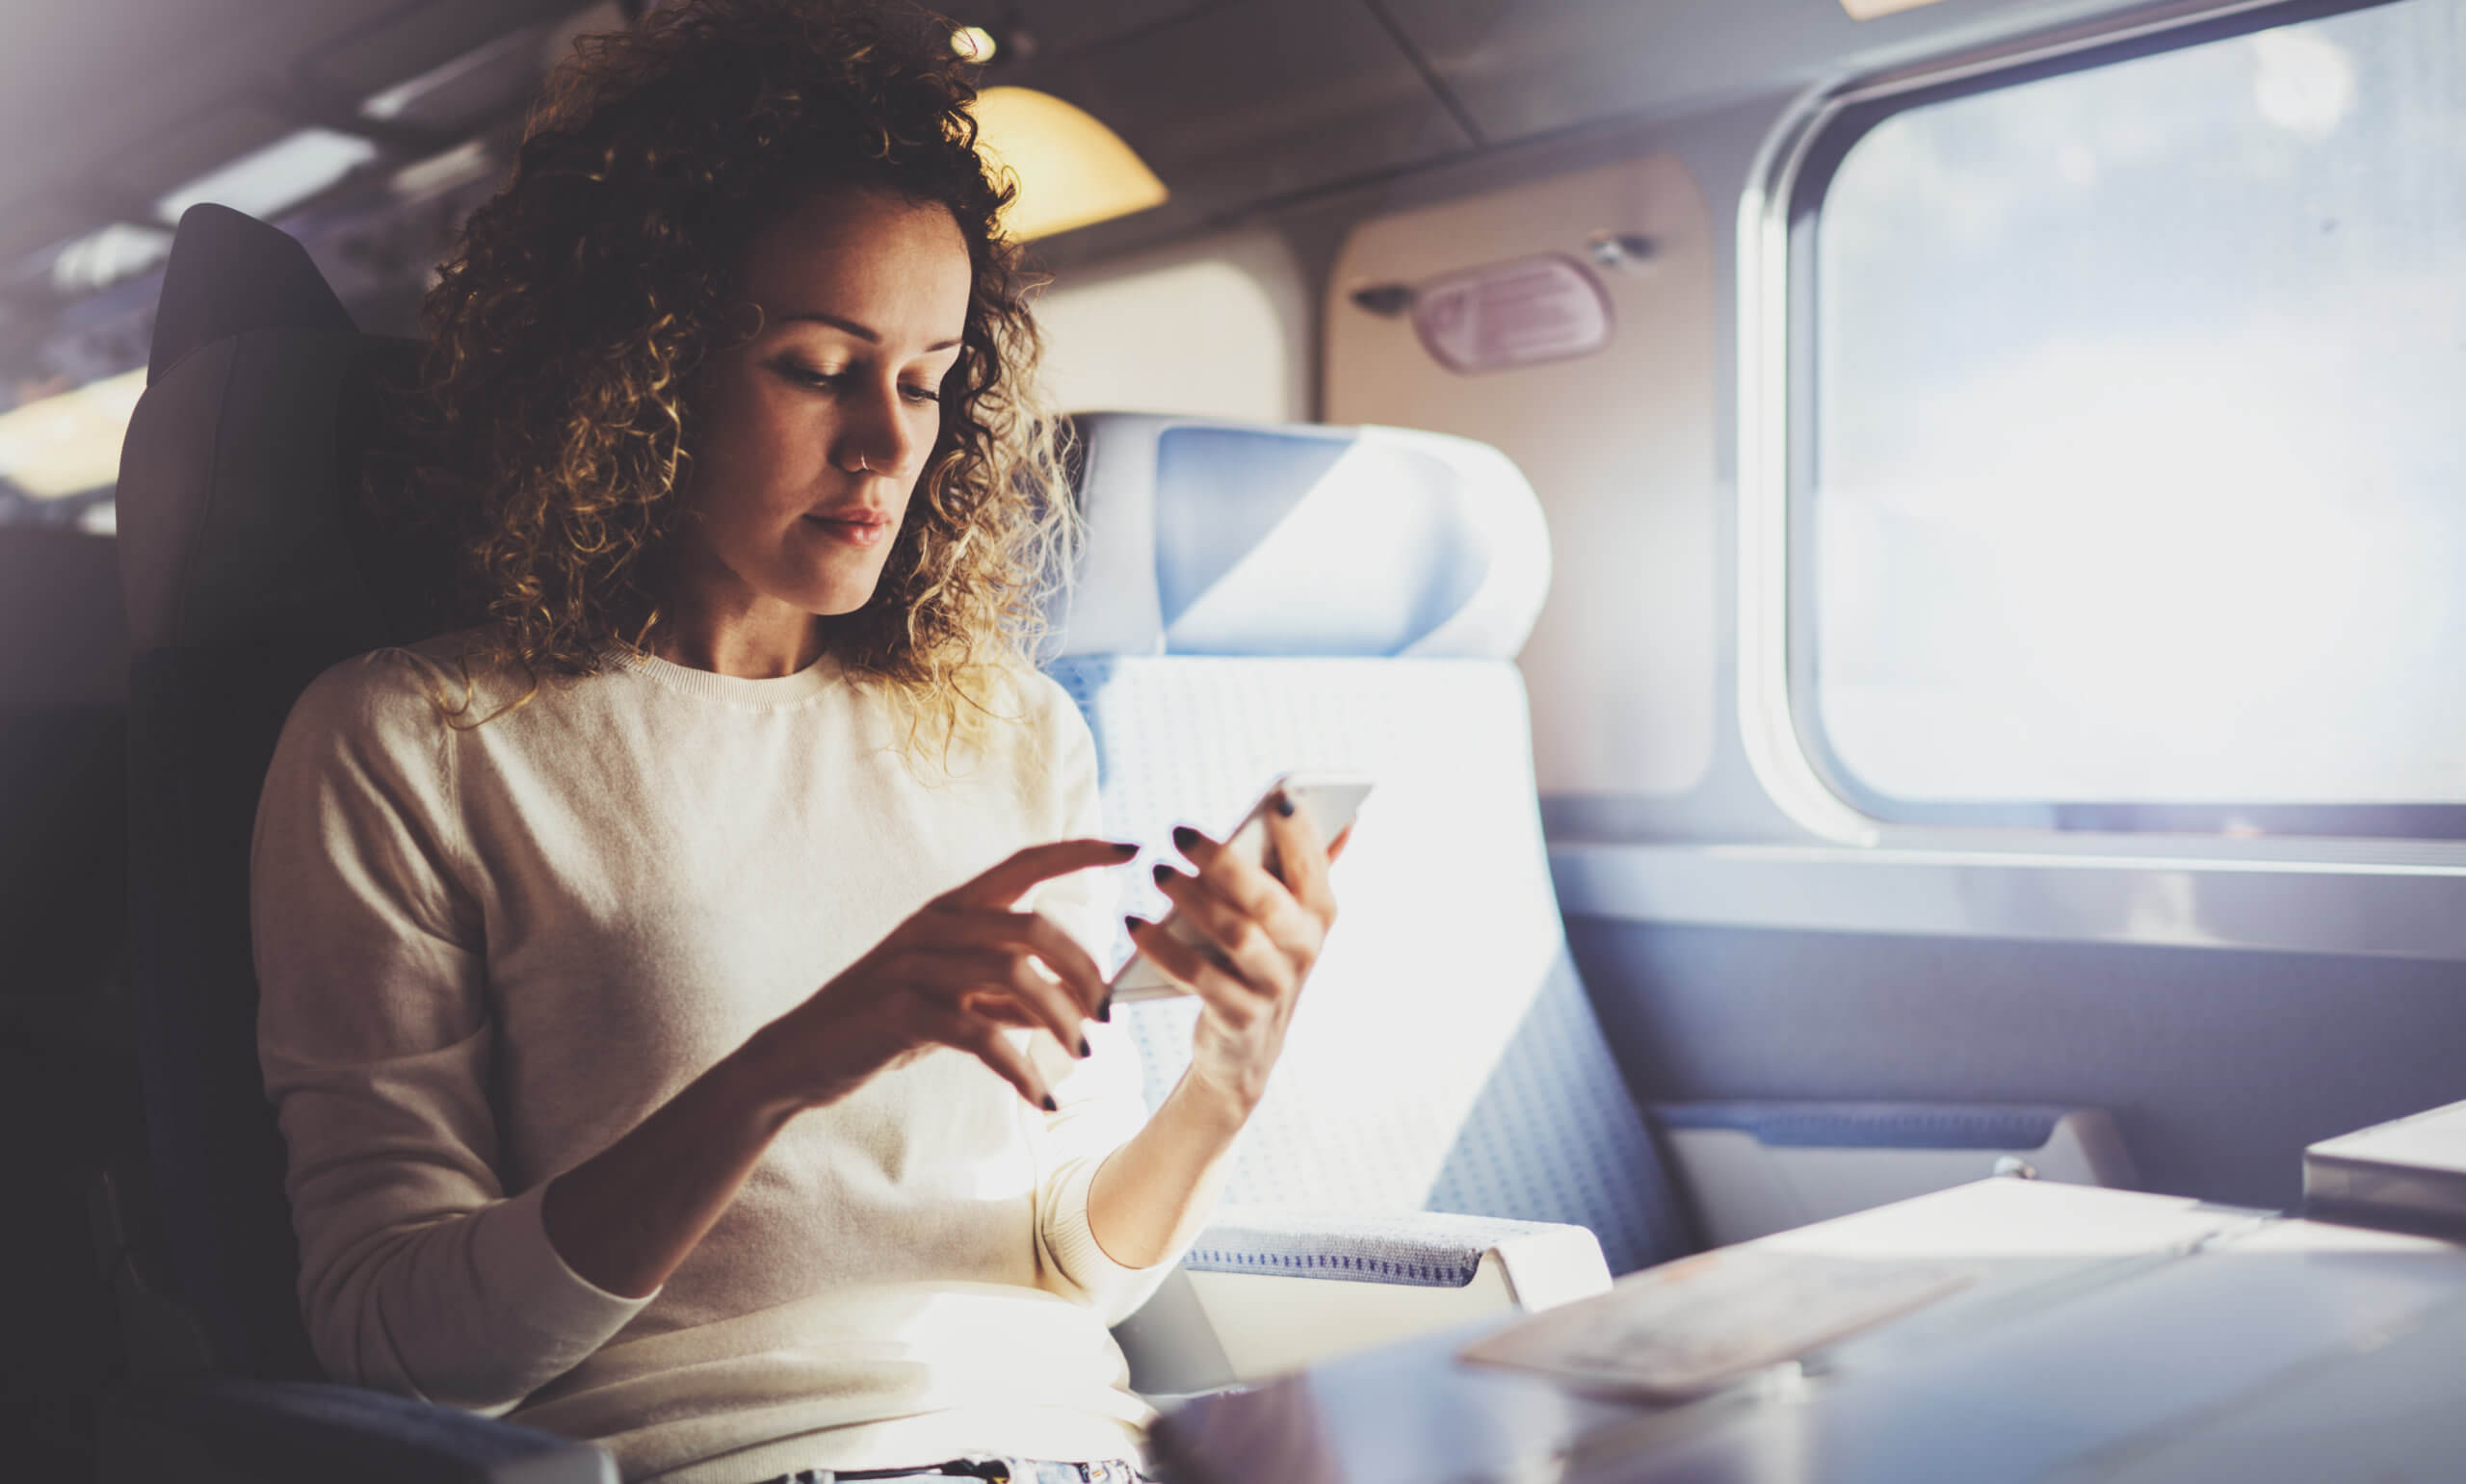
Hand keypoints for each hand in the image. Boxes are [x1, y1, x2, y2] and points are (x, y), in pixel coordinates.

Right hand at [742, 838, 1135, 1113]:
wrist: (803, 1055)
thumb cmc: (887, 1022)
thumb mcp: (955, 1000)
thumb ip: (1009, 997)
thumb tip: (1076, 1004)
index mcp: (951, 910)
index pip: (1023, 864)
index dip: (1078, 852)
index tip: (1130, 848)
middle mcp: (935, 926)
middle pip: (1034, 928)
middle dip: (1085, 969)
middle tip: (1108, 1013)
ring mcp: (913, 965)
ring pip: (1014, 977)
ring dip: (1061, 1020)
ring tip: (1082, 1055)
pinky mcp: (898, 1010)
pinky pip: (978, 1036)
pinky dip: (1020, 1068)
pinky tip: (1040, 1096)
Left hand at [1129, 795, 1352, 1112]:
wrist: (1246, 1048)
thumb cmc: (1262, 960)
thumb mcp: (1289, 919)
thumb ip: (1308, 868)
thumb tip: (1346, 818)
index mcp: (1319, 913)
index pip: (1313, 864)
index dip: (1299, 831)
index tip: (1276, 795)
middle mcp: (1304, 949)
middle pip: (1266, 900)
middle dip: (1223, 862)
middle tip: (1179, 833)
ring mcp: (1273, 986)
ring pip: (1234, 936)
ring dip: (1191, 900)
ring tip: (1157, 872)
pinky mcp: (1239, 1017)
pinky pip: (1198, 978)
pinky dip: (1163, 949)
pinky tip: (1134, 924)